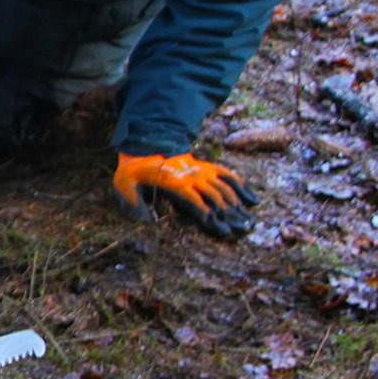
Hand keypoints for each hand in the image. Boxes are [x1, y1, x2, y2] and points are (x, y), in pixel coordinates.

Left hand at [113, 152, 259, 236]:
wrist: (142, 148)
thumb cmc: (133, 172)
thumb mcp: (124, 187)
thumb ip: (133, 205)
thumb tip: (149, 223)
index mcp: (175, 183)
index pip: (197, 202)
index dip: (210, 217)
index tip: (223, 231)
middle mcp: (192, 176)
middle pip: (216, 196)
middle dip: (230, 214)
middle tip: (243, 230)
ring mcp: (201, 170)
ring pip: (225, 187)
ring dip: (239, 204)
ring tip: (250, 220)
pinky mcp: (206, 167)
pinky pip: (227, 174)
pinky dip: (241, 186)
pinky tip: (253, 199)